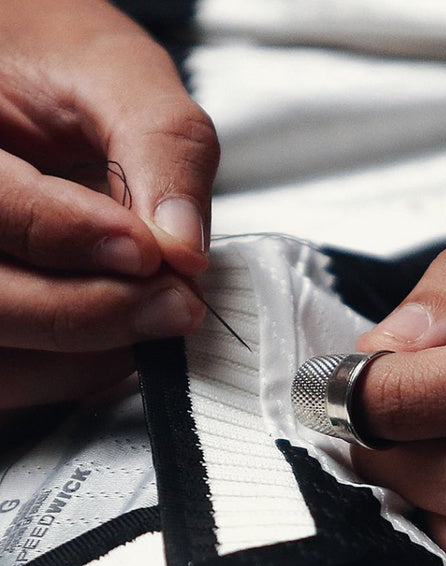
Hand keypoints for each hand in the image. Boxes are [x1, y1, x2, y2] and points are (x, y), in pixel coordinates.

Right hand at [0, 0, 218, 410]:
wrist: (28, 77)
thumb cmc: (58, 64)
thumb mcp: (118, 77)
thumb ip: (161, 152)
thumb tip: (184, 248)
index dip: (71, 236)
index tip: (150, 251)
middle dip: (91, 311)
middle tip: (175, 302)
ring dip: (84, 354)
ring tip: (154, 316)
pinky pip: (9, 374)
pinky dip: (69, 372)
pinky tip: (120, 338)